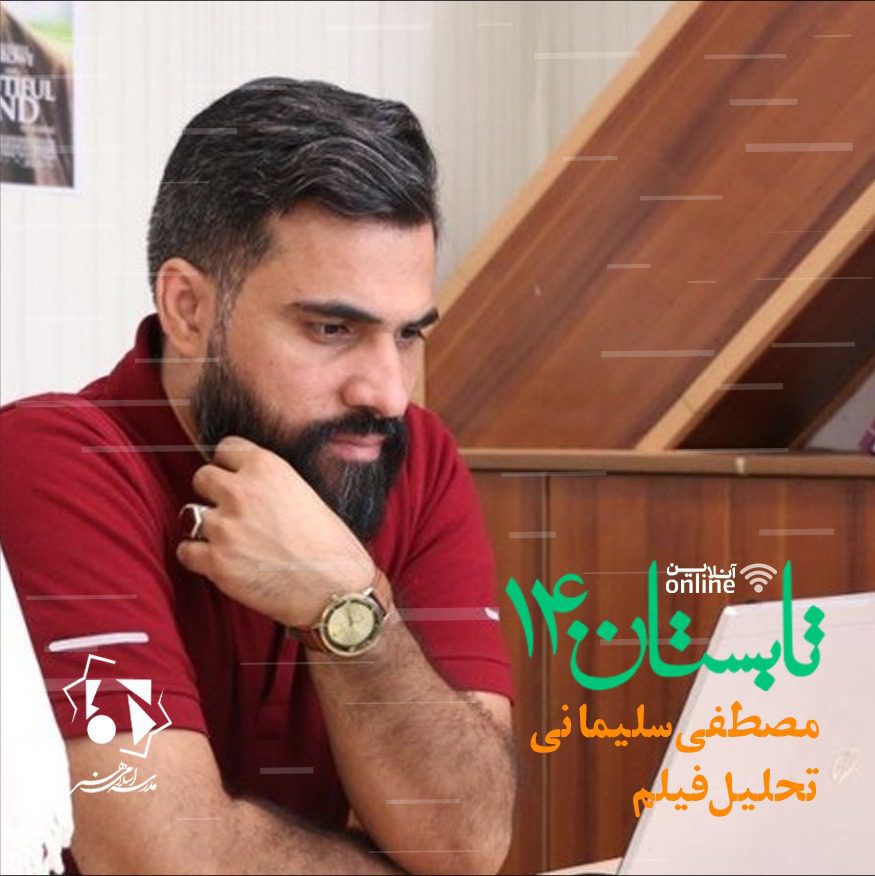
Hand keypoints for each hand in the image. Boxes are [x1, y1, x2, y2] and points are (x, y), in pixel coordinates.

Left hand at [176, 435, 376, 627]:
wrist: (336, 588)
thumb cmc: (330, 545)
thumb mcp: (304, 492)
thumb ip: (269, 483)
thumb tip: (245, 484)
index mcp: (266, 467)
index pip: (225, 448)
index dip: (230, 466)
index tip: (234, 479)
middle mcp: (241, 492)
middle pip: (201, 478)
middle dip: (213, 493)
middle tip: (231, 511)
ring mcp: (225, 527)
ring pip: (189, 514)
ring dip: (205, 526)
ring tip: (227, 539)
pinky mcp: (216, 562)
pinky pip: (186, 551)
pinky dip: (198, 557)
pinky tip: (219, 561)